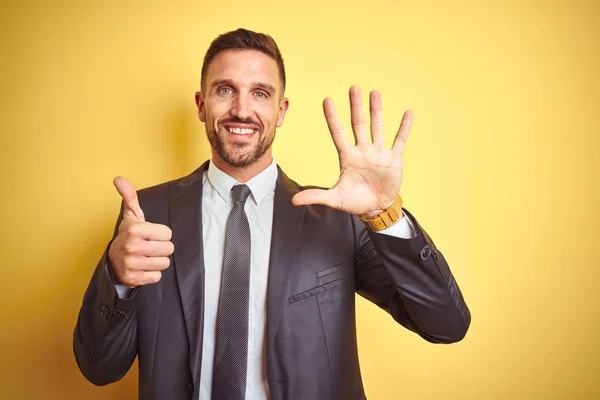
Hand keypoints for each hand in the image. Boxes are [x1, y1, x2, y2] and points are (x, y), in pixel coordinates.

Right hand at [107, 177, 173, 287]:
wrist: (112, 261)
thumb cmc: (128, 236)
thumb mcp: (131, 216)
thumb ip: (130, 197)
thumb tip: (119, 178)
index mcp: (135, 230)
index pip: (168, 234)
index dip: (162, 234)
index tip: (151, 235)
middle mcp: (133, 247)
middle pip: (168, 249)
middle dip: (161, 248)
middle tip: (150, 246)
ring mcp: (132, 264)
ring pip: (164, 263)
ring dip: (157, 261)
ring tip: (146, 256)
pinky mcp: (134, 279)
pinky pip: (157, 276)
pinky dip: (152, 273)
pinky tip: (143, 267)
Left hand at [292, 86, 412, 218]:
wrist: (376, 209)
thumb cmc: (355, 202)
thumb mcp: (334, 198)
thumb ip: (316, 196)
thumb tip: (293, 201)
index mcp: (347, 156)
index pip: (338, 133)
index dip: (332, 117)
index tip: (327, 100)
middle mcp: (362, 150)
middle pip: (358, 124)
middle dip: (355, 106)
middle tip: (353, 88)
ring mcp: (378, 153)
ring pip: (377, 127)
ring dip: (376, 110)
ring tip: (374, 93)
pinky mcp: (393, 158)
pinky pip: (399, 140)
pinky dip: (403, 127)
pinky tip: (407, 113)